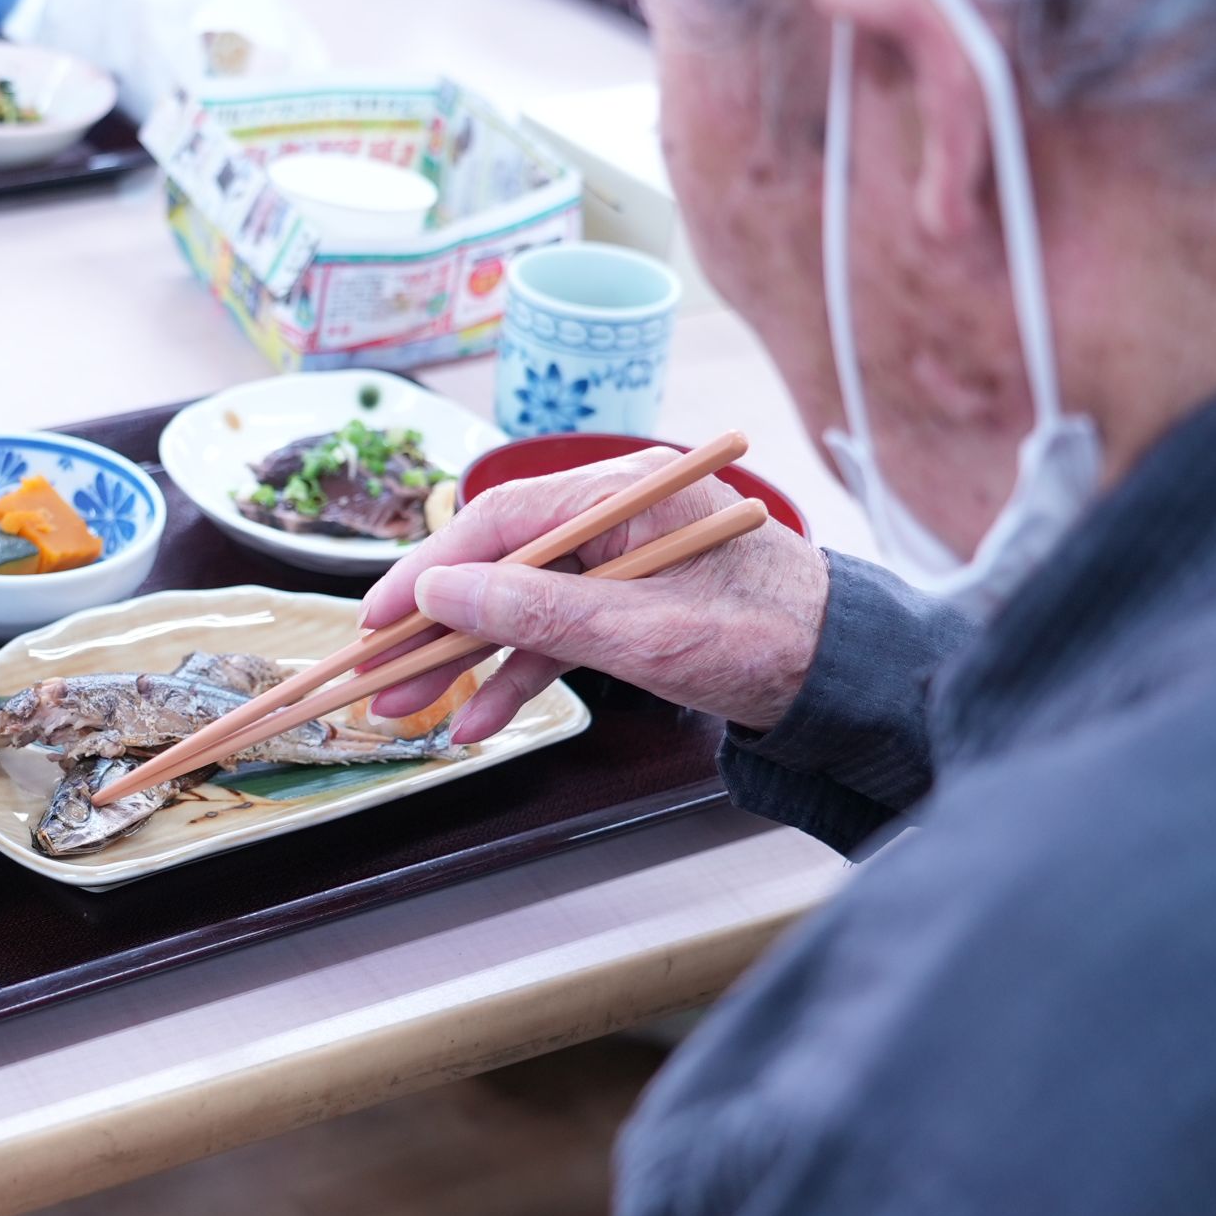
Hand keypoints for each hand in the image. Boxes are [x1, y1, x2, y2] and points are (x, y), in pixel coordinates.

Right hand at [360, 450, 831, 742]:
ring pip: (513, 608)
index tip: (377, 618)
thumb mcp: (643, 633)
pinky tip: (475, 720)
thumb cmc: (766, 639)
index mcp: (621, 494)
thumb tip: (444, 593)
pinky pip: (549, 638)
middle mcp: (610, 517)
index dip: (429, 571)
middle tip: (374, 674)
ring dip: (460, 661)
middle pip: (494, 565)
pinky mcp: (621, 607)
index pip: (498, 522)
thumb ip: (538, 611)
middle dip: (432, 626)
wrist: (841, 679)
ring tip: (407, 709)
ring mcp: (613, 563)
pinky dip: (512, 678)